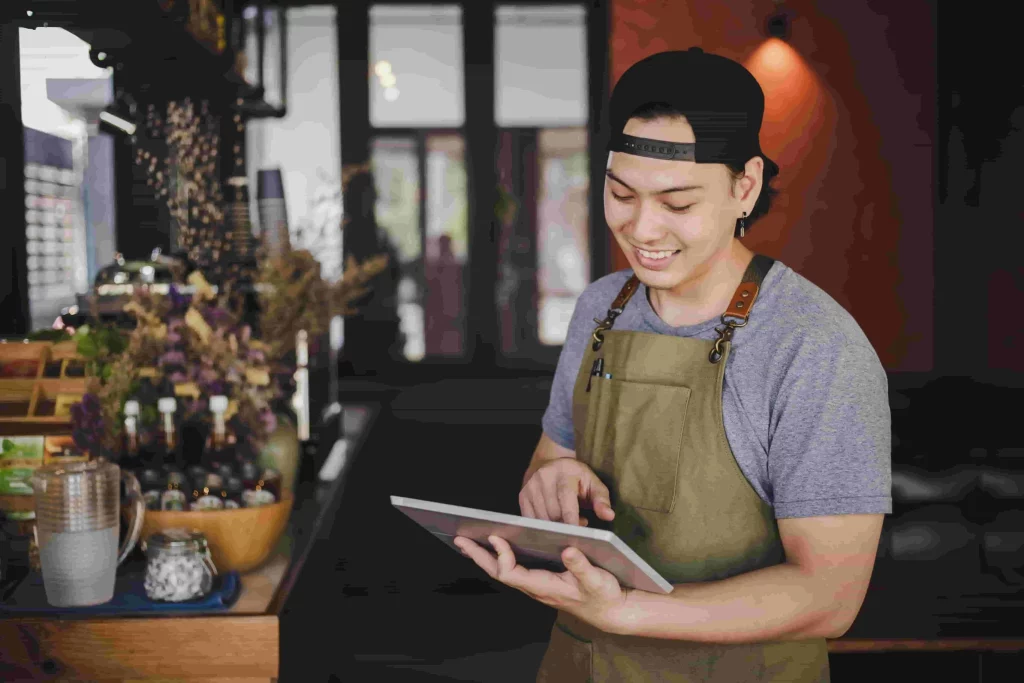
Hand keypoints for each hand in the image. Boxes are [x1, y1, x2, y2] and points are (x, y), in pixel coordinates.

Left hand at [454, 534, 626, 631]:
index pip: (512, 574)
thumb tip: (568, 551)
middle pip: (500, 573)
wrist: (612, 610)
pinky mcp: (540, 580)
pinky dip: (499, 557)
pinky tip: (494, 547)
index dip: (501, 556)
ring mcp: (536, 585)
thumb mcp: (597, 580)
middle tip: (460, 540)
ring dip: (485, 557)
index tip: (495, 537)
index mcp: (545, 586)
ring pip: (504, 572)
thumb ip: (582, 567)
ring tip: (468, 542)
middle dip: (479, 556)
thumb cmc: (604, 595)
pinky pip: (513, 569)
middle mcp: (536, 587)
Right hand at [520, 458, 614, 526]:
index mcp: (563, 472)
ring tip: (567, 520)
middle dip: (566, 525)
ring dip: (555, 527)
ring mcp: (530, 486)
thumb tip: (609, 516)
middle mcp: (543, 477)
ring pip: (541, 519)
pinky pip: (531, 520)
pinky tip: (553, 521)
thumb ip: (601, 500)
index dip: (571, 519)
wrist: (550, 465)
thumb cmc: (576, 478)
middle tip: (579, 523)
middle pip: (553, 513)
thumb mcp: (593, 484)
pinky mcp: (522, 496)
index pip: (566, 499)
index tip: (577, 535)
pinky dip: (542, 526)